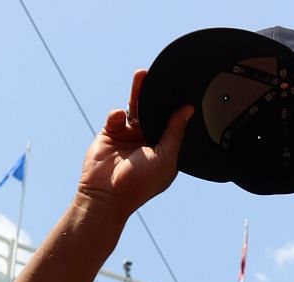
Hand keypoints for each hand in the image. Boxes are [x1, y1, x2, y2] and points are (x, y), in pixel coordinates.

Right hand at [75, 70, 192, 218]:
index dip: (177, 108)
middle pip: (154, 111)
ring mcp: (128, 136)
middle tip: (161, 75)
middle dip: (157, 94)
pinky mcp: (110, 133)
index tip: (183, 90)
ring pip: (135, 108)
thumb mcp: (165, 157)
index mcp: (164, 149)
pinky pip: (116, 116)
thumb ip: (175, 132)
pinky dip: (117, 114)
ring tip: (142, 75)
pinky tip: (118, 118)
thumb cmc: (139, 183)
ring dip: (138, 92)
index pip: (173, 123)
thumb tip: (188, 110)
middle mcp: (147, 141)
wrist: (105, 194)